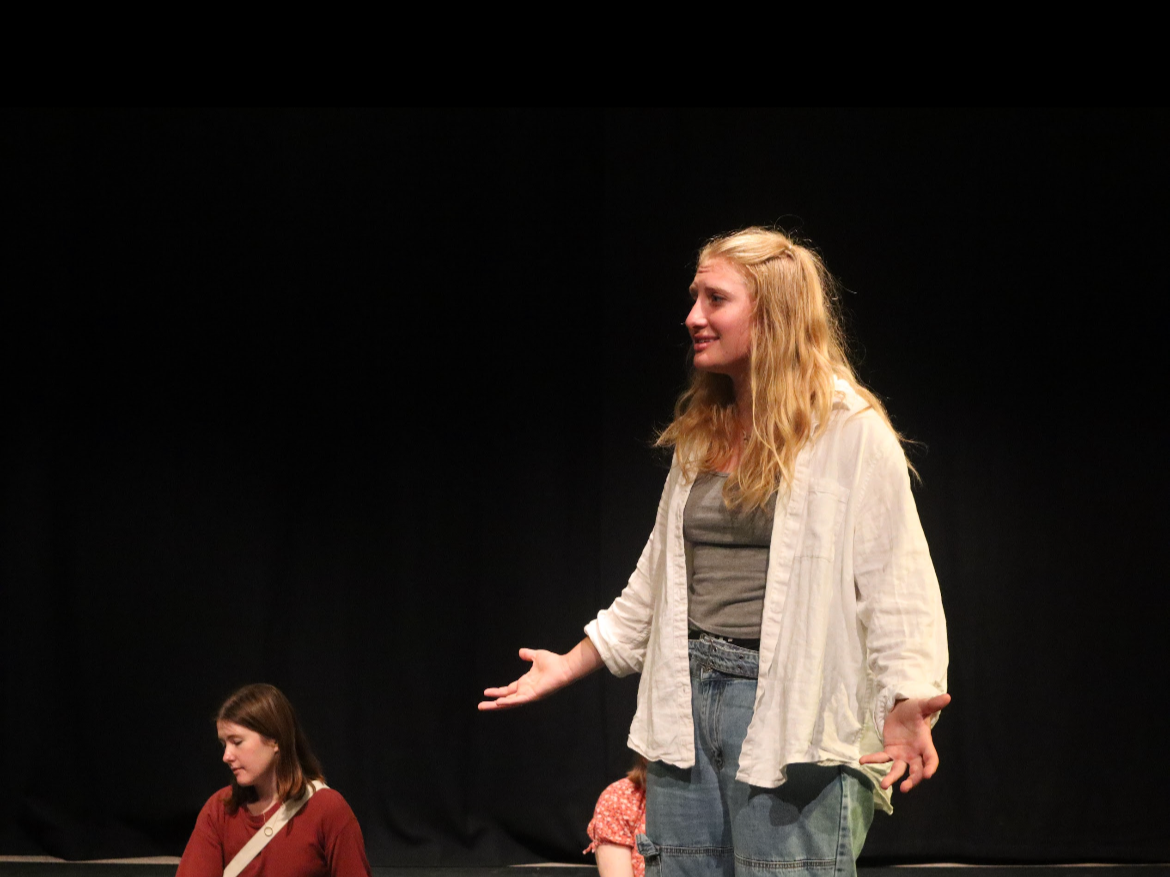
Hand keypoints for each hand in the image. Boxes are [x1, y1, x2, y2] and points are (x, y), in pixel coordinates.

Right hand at [479, 639, 601, 710]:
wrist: (563, 667)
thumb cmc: (553, 662)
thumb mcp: (537, 656)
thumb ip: (528, 655)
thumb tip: (520, 652)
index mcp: (525, 683)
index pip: (508, 690)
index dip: (497, 691)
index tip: (486, 692)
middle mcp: (525, 690)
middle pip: (506, 699)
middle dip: (493, 703)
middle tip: (480, 706)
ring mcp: (529, 694)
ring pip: (509, 702)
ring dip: (496, 705)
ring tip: (484, 706)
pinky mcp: (533, 695)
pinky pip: (519, 700)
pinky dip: (509, 702)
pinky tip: (499, 703)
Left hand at [859, 693, 950, 792]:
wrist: (901, 711)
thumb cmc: (914, 710)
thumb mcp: (922, 706)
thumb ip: (933, 704)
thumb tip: (947, 696)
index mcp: (925, 745)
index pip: (931, 759)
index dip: (931, 767)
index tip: (927, 775)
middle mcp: (915, 754)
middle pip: (916, 771)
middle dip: (912, 780)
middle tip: (904, 788)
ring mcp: (902, 755)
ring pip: (898, 770)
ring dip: (891, 778)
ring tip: (884, 785)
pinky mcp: (890, 752)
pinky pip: (881, 758)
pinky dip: (873, 760)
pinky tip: (862, 761)